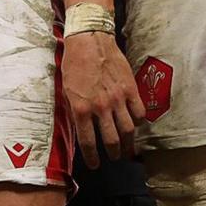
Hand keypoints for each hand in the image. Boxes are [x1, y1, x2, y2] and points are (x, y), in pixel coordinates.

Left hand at [60, 31, 140, 161]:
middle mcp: (101, 107)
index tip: (95, 165)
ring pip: (128, 130)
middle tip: (114, 158)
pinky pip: (139, 112)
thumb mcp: (66, 90)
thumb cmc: (74, 64)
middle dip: (113, 153)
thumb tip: (79, 128)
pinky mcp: (131, 89)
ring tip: (128, 151)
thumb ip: (74, 110)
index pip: (88, 142)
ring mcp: (118, 99)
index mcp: (81, 109)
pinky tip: (136, 125)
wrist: (89, 40)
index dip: (92, 157)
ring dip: (129, 144)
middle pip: (112, 140)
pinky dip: (139, 122)